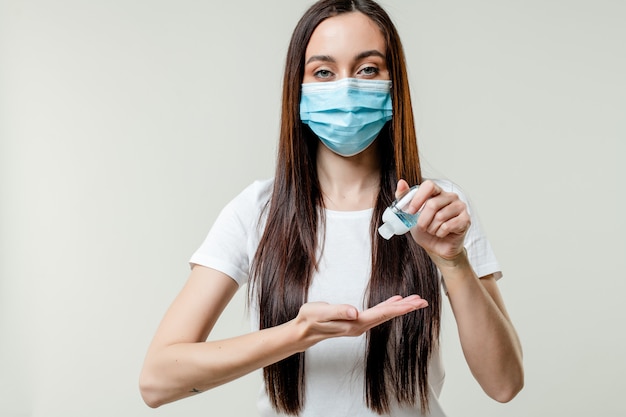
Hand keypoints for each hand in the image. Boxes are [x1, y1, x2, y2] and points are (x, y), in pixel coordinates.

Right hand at [293, 295, 427, 347]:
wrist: (303, 330)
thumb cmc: (311, 319)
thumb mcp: (321, 312)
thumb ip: (338, 311)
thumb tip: (355, 312)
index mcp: (355, 323)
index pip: (381, 314)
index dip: (398, 308)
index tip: (413, 304)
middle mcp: (360, 325)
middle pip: (387, 315)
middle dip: (406, 308)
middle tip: (423, 301)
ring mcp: (358, 324)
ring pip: (384, 314)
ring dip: (400, 308)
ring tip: (414, 301)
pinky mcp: (356, 320)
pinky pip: (377, 313)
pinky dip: (388, 306)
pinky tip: (394, 302)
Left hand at [396, 179, 470, 261]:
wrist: (437, 247)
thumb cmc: (425, 230)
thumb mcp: (410, 215)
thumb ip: (404, 198)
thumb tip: (401, 183)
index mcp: (437, 192)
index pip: (429, 185)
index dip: (418, 198)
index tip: (411, 211)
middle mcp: (450, 197)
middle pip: (432, 203)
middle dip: (423, 220)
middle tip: (422, 227)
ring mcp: (460, 207)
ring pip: (440, 216)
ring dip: (431, 228)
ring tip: (433, 230)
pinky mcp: (466, 219)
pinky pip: (448, 226)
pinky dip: (440, 233)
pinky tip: (441, 233)